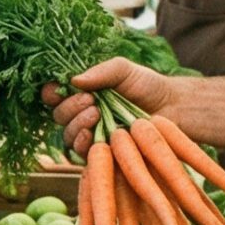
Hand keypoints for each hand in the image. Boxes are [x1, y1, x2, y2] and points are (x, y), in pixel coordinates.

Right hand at [43, 55, 194, 159]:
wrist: (173, 109)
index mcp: (82, 93)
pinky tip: (91, 134)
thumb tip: (74, 81)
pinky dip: (81, 143)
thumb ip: (100, 72)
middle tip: (90, 100)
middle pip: (58, 116)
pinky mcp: (101, 154)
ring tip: (95, 113)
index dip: (51, 93)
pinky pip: (81, 154)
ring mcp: (91, 136)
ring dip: (76, 124)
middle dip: (69, 107)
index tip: (59, 89)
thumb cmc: (147, 86)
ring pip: (67, 136)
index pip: (53, 95)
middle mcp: (82, 115)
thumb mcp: (123, 70)